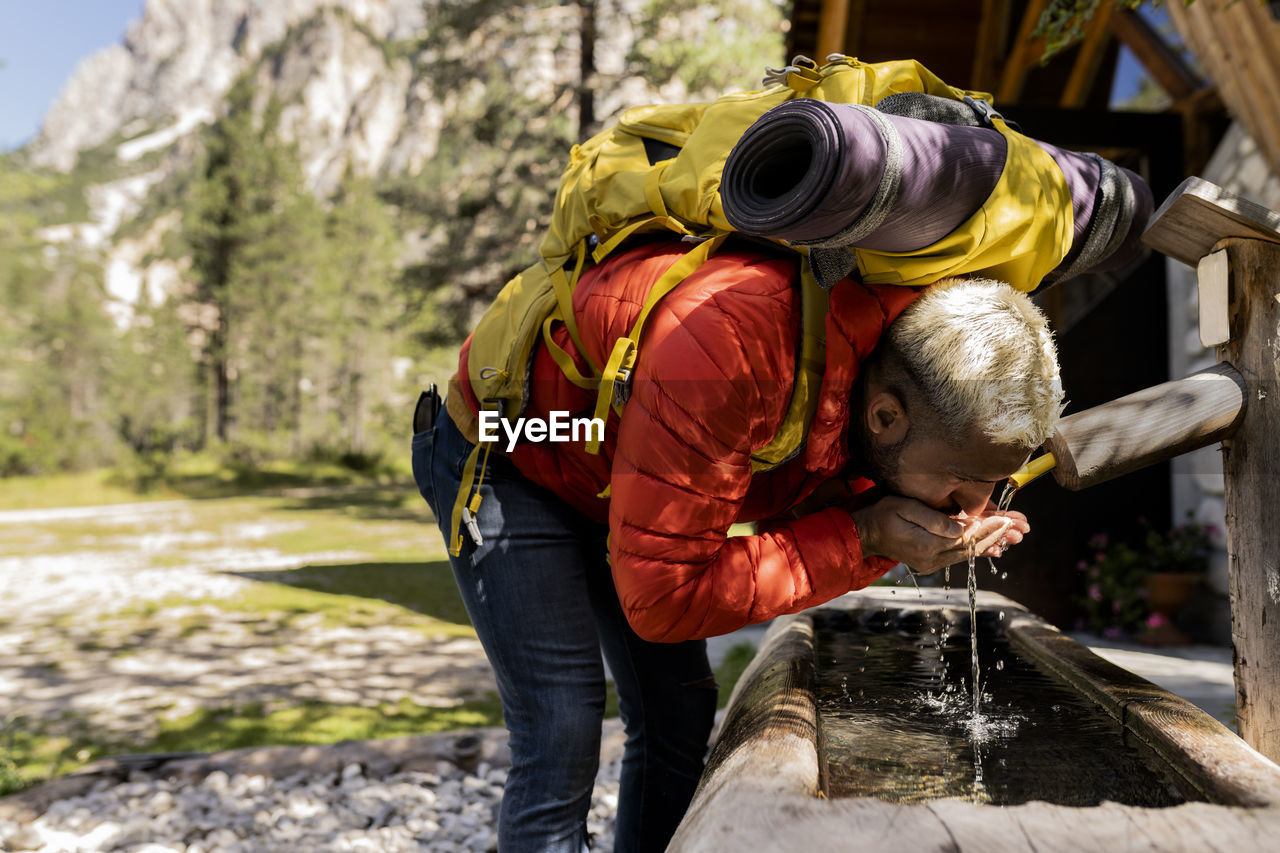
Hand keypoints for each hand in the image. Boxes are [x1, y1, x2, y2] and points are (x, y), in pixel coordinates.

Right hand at [847, 496, 1028, 574]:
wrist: (865, 534)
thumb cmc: (882, 515)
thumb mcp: (904, 508)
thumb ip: (933, 519)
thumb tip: (960, 528)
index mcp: (926, 545)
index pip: (965, 538)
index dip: (988, 528)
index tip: (1007, 520)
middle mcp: (932, 559)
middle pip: (971, 548)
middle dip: (996, 536)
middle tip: (1020, 528)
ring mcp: (931, 563)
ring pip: (968, 554)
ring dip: (990, 543)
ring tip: (1013, 537)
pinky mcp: (931, 561)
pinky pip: (959, 556)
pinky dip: (977, 549)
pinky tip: (993, 547)